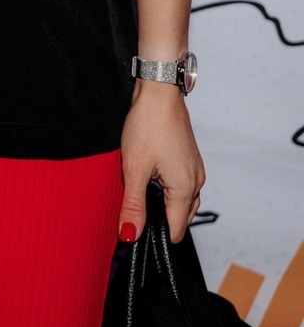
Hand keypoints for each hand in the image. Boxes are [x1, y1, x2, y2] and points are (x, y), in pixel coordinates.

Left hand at [118, 81, 203, 243]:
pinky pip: (181, 185)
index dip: (155, 236)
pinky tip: (149, 178)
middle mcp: (196, 182)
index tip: (135, 230)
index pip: (175, 231)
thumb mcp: (134, 168)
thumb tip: (131, 235)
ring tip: (139, 191)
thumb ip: (134, 205)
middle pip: (180, 218)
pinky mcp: (189, 158)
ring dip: (162, 203)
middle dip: (159, 220)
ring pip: (181, 201)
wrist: (159, 91)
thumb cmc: (148, 125)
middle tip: (133, 209)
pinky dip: (166, 189)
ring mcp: (195, 169)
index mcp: (185, 189)